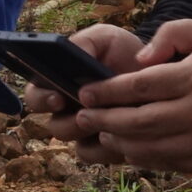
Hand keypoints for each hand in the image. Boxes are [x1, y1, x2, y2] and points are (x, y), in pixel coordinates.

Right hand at [22, 25, 144, 165]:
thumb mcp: (105, 38)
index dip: (41, 98)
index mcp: (57, 83)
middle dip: (67, 121)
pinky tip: (122, 134)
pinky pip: (91, 154)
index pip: (35, 95)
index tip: (57, 97)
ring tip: (109, 120)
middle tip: (84, 113)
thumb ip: (84, 42)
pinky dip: (104, 147)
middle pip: (53, 125)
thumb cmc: (123, 51)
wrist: (156, 71)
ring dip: (87, 132)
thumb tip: (68, 51)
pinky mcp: (101, 146)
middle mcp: (65, 109)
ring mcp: (83, 130)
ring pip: (72, 141)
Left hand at [73, 18, 191, 173]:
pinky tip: (130, 148)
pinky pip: (168, 162)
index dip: (107, 91)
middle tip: (84, 116)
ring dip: (119, 141)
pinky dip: (144, 158)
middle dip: (105, 119)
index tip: (86, 92)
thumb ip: (172, 34)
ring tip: (102, 132)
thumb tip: (140, 58)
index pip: (138, 87)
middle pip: (137, 121)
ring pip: (149, 147)